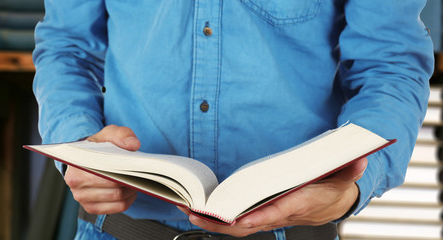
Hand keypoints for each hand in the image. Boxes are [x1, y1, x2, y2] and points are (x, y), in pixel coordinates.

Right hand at [64, 125, 140, 214]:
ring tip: (135, 179)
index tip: (134, 165)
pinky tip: (131, 190)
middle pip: (114, 188)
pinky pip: (117, 207)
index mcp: (77, 164)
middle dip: (130, 180)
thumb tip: (133, 145)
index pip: (105, 172)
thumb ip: (122, 134)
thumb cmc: (100, 145)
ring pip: (117, 199)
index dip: (123, 169)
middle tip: (138, 173)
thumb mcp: (110, 133)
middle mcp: (75, 183)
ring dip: (130, 190)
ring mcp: (82, 198)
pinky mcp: (91, 208)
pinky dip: (128, 199)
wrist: (89, 157)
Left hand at [179, 157, 367, 236]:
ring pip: (239, 225)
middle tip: (196, 211)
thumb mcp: (345, 176)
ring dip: (214, 220)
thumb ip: (351, 169)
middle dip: (221, 221)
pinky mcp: (262, 214)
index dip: (256, 216)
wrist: (332, 202)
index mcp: (298, 204)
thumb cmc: (334, 187)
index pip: (276, 212)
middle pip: (248, 224)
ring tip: (189, 210)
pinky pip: (239, 220)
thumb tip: (360, 159)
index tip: (236, 216)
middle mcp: (280, 214)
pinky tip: (202, 209)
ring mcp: (269, 216)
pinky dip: (220, 217)